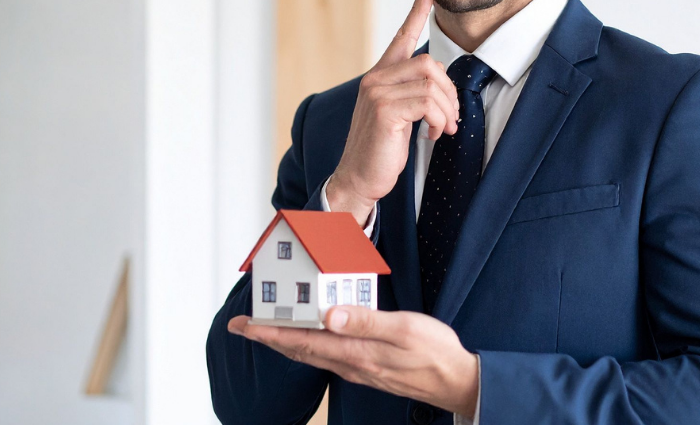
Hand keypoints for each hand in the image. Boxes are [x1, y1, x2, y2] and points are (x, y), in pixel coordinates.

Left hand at [227, 306, 478, 418]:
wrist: (456, 382)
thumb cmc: (434, 352)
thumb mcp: (403, 329)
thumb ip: (365, 321)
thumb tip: (328, 316)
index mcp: (354, 351)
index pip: (301, 340)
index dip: (269, 332)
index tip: (244, 325)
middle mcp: (349, 363)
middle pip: (298, 351)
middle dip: (268, 338)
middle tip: (243, 326)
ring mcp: (357, 368)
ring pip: (310, 355)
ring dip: (286, 342)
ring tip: (268, 331)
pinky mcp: (366, 368)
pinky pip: (327, 358)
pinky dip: (308, 347)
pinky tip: (310, 339)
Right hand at [327, 0, 459, 224]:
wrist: (358, 178)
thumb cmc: (380, 150)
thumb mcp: (398, 115)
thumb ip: (412, 94)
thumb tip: (440, 84)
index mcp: (379, 76)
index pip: (400, 36)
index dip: (416, 12)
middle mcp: (375, 79)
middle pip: (430, 64)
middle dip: (449, 93)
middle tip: (450, 119)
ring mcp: (377, 92)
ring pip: (431, 84)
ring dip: (446, 110)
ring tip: (442, 129)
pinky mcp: (384, 109)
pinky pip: (427, 102)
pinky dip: (439, 119)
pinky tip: (433, 134)